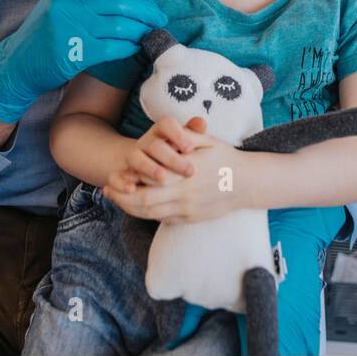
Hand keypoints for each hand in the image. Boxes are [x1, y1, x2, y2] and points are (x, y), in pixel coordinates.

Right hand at [0, 0, 167, 123]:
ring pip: (121, 25)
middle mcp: (69, 3)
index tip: (152, 8)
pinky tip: (135, 49)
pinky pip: (113, 47)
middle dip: (147, 13)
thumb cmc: (44, 33)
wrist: (17, 64)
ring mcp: (71, 27)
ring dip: (141, 31)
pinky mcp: (74, 51)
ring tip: (149, 36)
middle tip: (159, 21)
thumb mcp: (64, 1)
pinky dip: (129, 48)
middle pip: (122, 3)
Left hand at [104, 124, 246, 223]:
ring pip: (151, 215)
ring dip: (131, 209)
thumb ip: (185, 137)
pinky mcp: (191, 219)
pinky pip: (164, 220)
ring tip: (118, 199)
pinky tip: (139, 206)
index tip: (113, 178)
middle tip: (108, 192)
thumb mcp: (207, 141)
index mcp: (184, 176)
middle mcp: (184, 196)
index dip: (126, 184)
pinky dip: (148, 214)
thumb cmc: (226, 158)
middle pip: (143, 204)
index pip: (146, 185)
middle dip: (122, 200)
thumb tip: (165, 135)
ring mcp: (188, 210)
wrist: (248, 183)